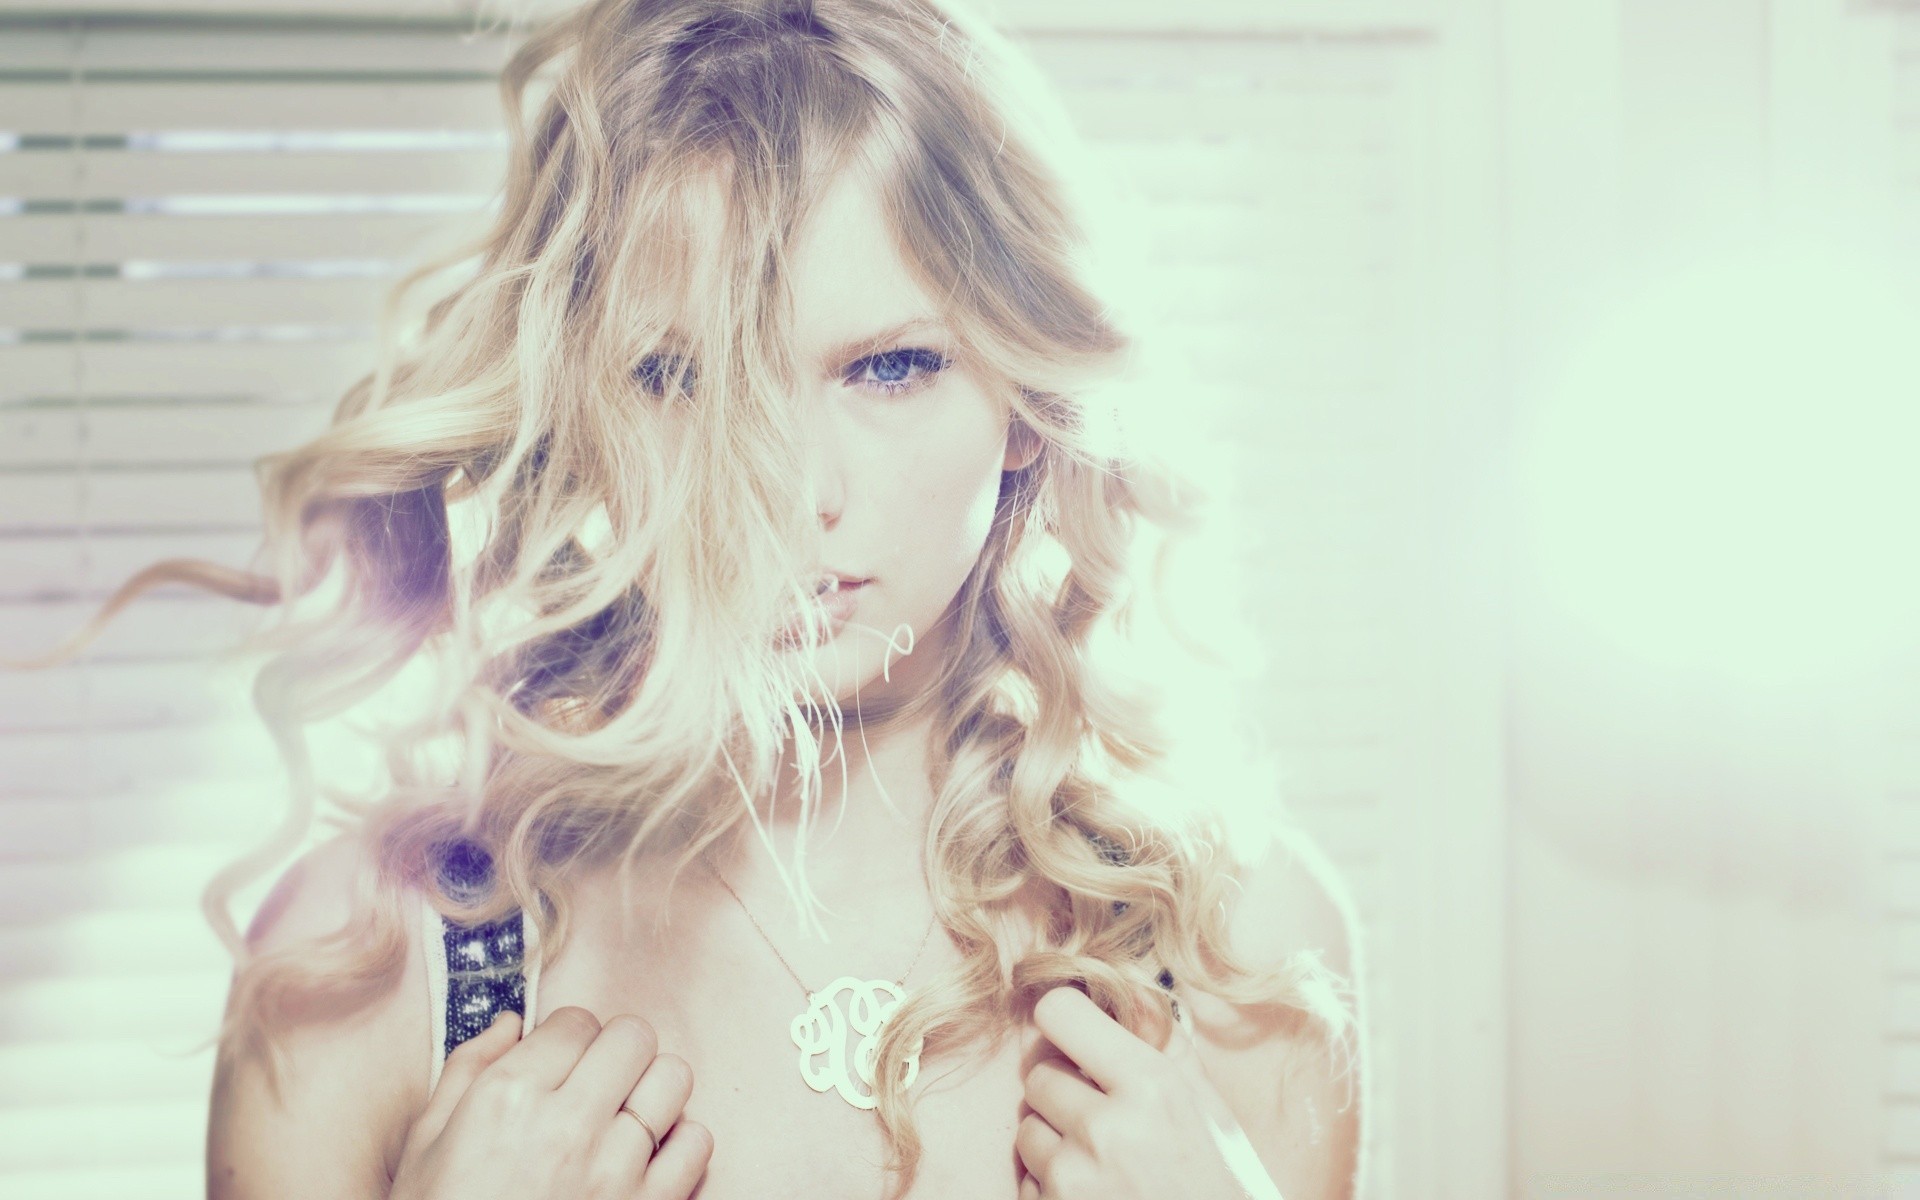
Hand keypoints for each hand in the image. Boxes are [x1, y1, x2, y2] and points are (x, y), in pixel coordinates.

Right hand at [389, 1006, 711, 1199]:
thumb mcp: (425, 1146)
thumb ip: (467, 1069)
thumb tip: (512, 1020)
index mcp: (508, 1099)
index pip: (576, 1020)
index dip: (569, 1035)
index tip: (560, 1060)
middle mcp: (568, 1125)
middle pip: (634, 1036)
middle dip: (615, 1051)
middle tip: (596, 1082)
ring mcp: (616, 1169)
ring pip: (674, 1079)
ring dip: (651, 1091)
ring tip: (624, 1116)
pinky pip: (698, 1142)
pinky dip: (679, 1143)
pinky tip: (645, 1158)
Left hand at [1016, 985, 1282, 1199]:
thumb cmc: (1218, 1185)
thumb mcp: (1211, 1111)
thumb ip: (1167, 1044)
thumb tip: (1127, 982)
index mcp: (1150, 1086)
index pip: (1058, 1012)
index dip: (1066, 1018)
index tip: (1076, 1033)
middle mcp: (1104, 1128)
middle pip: (1039, 1073)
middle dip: (1065, 1088)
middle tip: (1102, 1112)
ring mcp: (1072, 1178)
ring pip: (1027, 1128)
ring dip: (1055, 1139)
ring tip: (1102, 1160)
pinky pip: (1026, 1180)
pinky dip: (1050, 1185)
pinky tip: (1095, 1193)